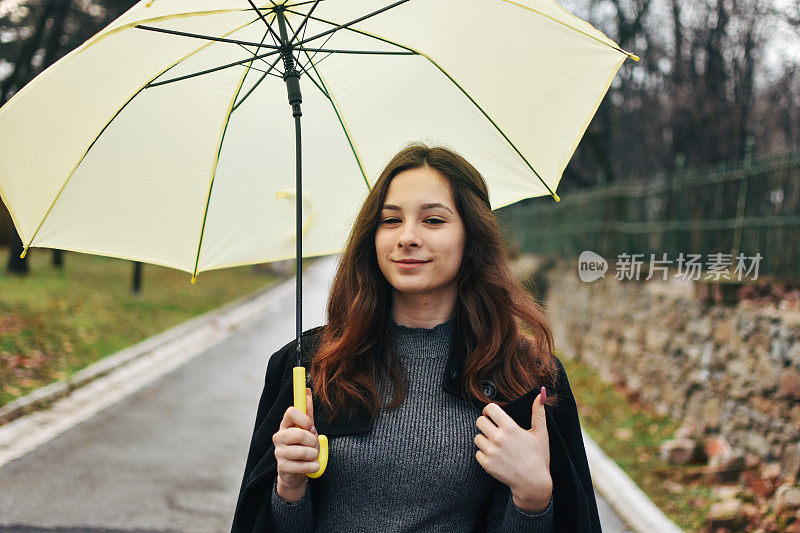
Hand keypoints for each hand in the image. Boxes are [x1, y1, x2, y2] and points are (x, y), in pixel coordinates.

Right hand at [273, 387, 318, 500]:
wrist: (296, 471)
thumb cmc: (303, 446)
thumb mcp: (308, 428)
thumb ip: (308, 411)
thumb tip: (307, 390)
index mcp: (285, 424)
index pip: (291, 412)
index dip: (304, 418)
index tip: (310, 425)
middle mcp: (279, 437)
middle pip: (298, 434)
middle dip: (312, 440)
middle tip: (313, 444)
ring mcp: (279, 452)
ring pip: (303, 452)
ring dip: (314, 454)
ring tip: (313, 456)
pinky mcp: (282, 467)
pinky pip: (303, 466)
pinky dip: (312, 466)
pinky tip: (312, 466)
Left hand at [474, 386, 552, 512]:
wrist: (533, 483)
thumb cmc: (538, 457)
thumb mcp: (541, 433)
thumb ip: (538, 412)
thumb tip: (541, 393)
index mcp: (510, 428)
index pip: (490, 409)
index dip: (490, 410)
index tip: (494, 415)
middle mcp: (498, 438)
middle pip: (479, 421)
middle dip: (486, 422)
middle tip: (494, 429)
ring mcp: (491, 452)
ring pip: (477, 437)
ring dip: (484, 438)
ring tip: (496, 444)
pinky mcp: (487, 464)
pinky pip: (477, 452)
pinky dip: (484, 453)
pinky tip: (495, 456)